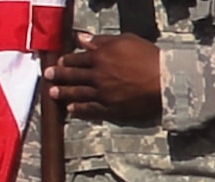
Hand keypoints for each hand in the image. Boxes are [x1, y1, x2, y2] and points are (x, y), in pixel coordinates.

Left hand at [47, 34, 163, 125]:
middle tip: (48, 77)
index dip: (66, 60)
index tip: (59, 62)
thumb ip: (101, 40)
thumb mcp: (125, 40)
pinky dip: (80, 110)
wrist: (167, 81)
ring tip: (53, 94)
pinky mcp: (113, 109)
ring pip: (79, 93)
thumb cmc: (149, 58)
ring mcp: (104, 94)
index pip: (77, 58)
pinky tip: (72, 109)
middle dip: (59, 76)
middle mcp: (97, 76)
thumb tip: (81, 38)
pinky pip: (92, 110)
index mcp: (100, 57)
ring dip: (64, 93)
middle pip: (73, 76)